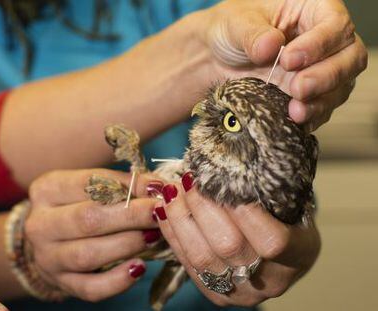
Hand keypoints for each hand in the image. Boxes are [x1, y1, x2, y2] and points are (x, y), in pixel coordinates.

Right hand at [24, 169, 161, 301]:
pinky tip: (139, 268)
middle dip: (130, 216)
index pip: (88, 184)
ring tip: (154, 236)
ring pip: (88, 255)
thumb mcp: (92, 184)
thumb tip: (157, 187)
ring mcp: (48, 258)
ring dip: (128, 245)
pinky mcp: (61, 283)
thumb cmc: (79, 203)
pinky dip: (117, 281)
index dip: (126, 186)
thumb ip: (124, 183)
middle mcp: (40, 224)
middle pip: (87, 220)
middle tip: (158, 213)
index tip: (156, 189)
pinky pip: (90, 288)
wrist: (50, 237)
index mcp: (47, 189)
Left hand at [154, 174, 319, 306]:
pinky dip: (172, 233)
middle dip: (202, 207)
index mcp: (299, 255)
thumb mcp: (293, 202)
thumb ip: (270, 185)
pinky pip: (187, 264)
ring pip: (201, 257)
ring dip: (181, 218)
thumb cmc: (286, 220)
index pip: (272, 241)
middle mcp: (271, 281)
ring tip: (171, 190)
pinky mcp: (215, 294)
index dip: (245, 212)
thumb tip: (241, 152)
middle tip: (188, 179)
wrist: (281, 257)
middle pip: (229, 246)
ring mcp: (240, 292)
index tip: (223, 180)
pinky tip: (164, 209)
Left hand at [191, 0, 366, 130]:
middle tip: (297, 88)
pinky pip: (321, 110)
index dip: (318, 44)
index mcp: (312, 11)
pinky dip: (310, 118)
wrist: (216, 59)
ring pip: (340, 88)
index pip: (335, 25)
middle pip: (349, 59)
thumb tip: (271, 45)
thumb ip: (252, 33)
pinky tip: (294, 122)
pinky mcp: (308, 97)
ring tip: (295, 111)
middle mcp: (323, 42)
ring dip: (320, 102)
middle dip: (326, 76)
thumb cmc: (232, 30)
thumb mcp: (236, 23)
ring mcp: (318, 71)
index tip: (288, 60)